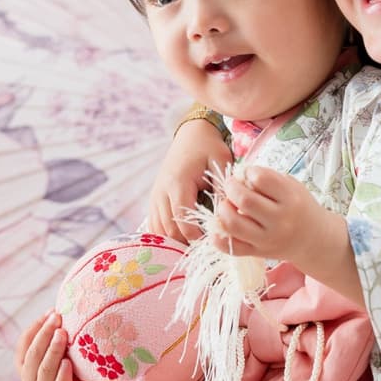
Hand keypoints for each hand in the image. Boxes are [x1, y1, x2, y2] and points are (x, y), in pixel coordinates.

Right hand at [14, 311, 88, 380]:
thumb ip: (52, 333)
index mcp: (23, 363)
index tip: (50, 313)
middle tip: (57, 319)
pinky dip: (62, 374)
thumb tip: (54, 310)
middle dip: (45, 334)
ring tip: (63, 334)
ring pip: (45, 369)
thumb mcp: (56, 347)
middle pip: (34, 354)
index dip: (36, 327)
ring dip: (53, 350)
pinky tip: (67, 363)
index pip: (24, 342)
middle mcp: (28, 378)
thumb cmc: (66, 363)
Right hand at [147, 117, 230, 241]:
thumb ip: (222, 189)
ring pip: (160, 230)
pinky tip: (182, 238)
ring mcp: (155, 196)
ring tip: (197, 243)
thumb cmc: (209, 148)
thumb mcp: (221, 162)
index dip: (196, 236)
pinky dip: (166, 235)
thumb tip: (226, 216)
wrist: (191, 134)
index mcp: (178, 183)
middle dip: (187, 242)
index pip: (182, 221)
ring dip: (177, 240)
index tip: (213, 240)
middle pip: (169, 230)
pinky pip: (154, 225)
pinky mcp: (154, 199)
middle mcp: (162, 192)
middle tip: (208, 246)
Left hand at [214, 166, 360, 305]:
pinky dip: (218, 236)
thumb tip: (236, 176)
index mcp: (290, 199)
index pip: (260, 179)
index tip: (248, 174)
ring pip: (233, 224)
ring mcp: (267, 239)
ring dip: (222, 210)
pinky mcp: (257, 253)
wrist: (314, 239)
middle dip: (230, 188)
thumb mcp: (291, 185)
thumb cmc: (298, 206)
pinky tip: (221, 225)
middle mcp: (280, 221)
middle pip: (244, 200)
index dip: (248, 172)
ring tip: (227, 205)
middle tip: (231, 186)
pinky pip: (230, 247)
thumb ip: (266, 178)